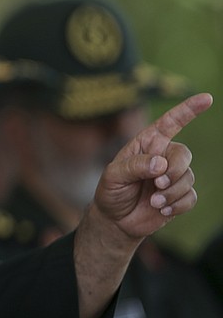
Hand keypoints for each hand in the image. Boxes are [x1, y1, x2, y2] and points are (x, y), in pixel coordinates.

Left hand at [93, 93, 212, 239]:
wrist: (115, 219)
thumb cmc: (111, 191)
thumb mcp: (113, 176)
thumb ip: (134, 166)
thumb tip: (161, 163)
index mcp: (147, 144)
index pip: (170, 123)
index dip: (188, 110)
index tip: (206, 98)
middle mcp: (163, 156)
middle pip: (183, 154)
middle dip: (174, 170)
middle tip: (157, 184)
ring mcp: (173, 176)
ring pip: (188, 178)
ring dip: (171, 192)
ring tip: (153, 201)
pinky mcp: (180, 195)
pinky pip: (190, 197)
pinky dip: (177, 205)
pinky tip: (161, 210)